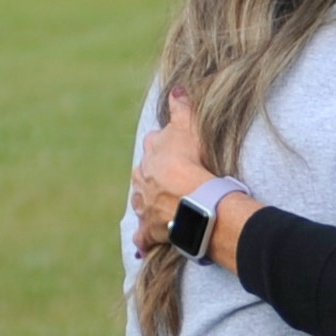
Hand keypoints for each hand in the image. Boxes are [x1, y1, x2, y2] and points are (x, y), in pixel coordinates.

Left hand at [131, 90, 209, 256]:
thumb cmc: (194, 161)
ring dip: (148, 205)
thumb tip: (176, 89)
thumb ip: (182, 107)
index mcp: (152, 154)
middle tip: (168, 182)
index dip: (164, 147)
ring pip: (141, 202)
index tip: (174, 151)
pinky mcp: (151, 229)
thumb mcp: (190, 127)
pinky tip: (144, 245)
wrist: (194, 200)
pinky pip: (144, 236)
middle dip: (152, 178)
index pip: (153, 145)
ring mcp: (145, 204)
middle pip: (143, 175)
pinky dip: (144, 240)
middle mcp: (142, 178)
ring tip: (161, 209)